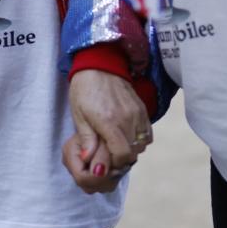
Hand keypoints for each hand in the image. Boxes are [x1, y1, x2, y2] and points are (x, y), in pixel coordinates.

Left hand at [63, 68, 151, 194]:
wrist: (99, 64)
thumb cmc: (84, 90)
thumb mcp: (79, 115)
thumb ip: (86, 139)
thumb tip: (88, 161)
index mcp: (109, 121)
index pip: (122, 154)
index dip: (115, 163)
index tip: (106, 161)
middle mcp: (127, 118)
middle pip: (134, 152)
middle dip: (122, 158)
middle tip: (110, 155)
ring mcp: (137, 114)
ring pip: (142, 144)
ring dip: (131, 148)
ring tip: (117, 144)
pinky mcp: (142, 109)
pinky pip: (147, 133)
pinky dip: (139, 139)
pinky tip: (126, 136)